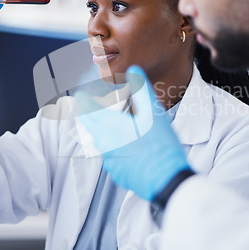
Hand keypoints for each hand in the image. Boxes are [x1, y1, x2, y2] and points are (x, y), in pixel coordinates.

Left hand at [75, 65, 190, 200]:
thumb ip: (141, 89)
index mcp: (110, 127)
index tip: (81, 93)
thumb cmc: (161, 146)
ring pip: (100, 141)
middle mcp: (105, 144)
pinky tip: (129, 145)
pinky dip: (114, 147)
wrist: (167, 179)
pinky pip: (110, 155)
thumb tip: (133, 70)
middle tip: (94, 107)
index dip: (83, 99)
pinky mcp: (117, 173)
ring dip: (104, 131)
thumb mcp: (154, 113)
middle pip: (89, 126)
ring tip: (115, 124)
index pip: (86, 109)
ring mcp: (110, 161)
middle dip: (90, 114)